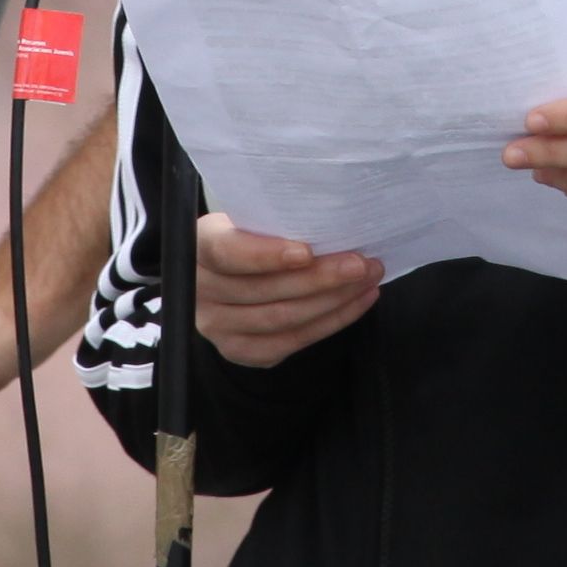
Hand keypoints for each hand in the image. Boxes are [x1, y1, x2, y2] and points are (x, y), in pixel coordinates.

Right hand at [191, 214, 381, 368]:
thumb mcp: (246, 216)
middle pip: (265, 290)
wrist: (223, 272)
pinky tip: (356, 302)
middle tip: (362, 264)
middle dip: (321, 278)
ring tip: (367, 280)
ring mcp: (216, 325)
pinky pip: (291, 342)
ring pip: (283, 319)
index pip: (227, 252)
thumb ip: (273, 220)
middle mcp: (200, 290)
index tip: (307, 251)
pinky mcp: (238, 349)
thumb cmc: (247, 234)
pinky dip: (331, 322)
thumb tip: (332, 219)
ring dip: (334, 300)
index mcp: (198, 245)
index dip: (267, 255)